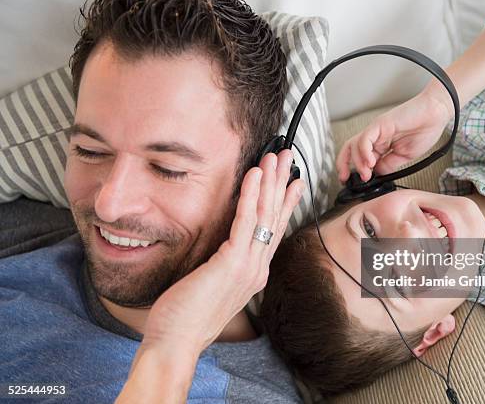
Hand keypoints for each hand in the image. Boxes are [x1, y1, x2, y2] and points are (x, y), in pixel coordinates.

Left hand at [141, 150, 303, 354]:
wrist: (176, 343)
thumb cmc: (186, 318)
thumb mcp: (211, 286)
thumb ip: (222, 267)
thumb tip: (220, 250)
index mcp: (253, 274)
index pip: (273, 231)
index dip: (284, 204)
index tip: (293, 183)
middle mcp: (257, 269)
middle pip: (275, 218)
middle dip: (282, 184)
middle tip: (288, 158)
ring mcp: (249, 266)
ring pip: (265, 216)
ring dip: (271, 183)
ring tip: (276, 157)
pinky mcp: (233, 263)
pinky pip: (246, 222)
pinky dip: (251, 196)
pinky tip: (255, 175)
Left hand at [336, 88, 452, 181]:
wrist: (436, 114)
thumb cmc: (425, 130)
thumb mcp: (405, 156)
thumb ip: (389, 165)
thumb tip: (376, 175)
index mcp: (381, 145)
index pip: (359, 158)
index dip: (353, 170)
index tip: (353, 183)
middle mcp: (375, 137)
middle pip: (350, 149)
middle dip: (344, 165)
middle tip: (346, 179)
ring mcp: (376, 130)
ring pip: (355, 145)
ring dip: (357, 162)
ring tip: (365, 174)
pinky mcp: (380, 124)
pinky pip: (365, 138)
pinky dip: (364, 151)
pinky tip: (370, 162)